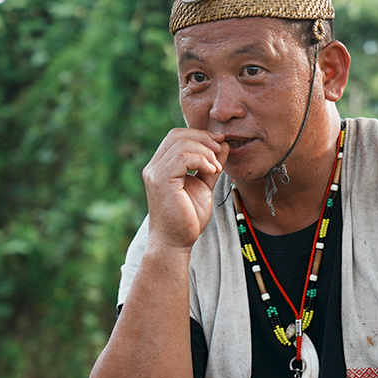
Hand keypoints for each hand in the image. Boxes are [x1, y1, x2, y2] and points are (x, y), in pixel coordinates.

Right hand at [142, 128, 229, 250]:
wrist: (176, 242)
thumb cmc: (188, 218)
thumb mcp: (203, 185)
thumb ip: (210, 165)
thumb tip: (223, 144)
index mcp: (160, 166)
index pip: (177, 136)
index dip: (199, 135)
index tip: (219, 143)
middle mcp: (153, 167)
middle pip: (177, 134)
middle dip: (203, 138)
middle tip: (221, 149)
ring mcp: (155, 173)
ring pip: (182, 144)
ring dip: (206, 152)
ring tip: (217, 167)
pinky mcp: (161, 181)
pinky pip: (183, 158)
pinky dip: (202, 160)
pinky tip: (212, 171)